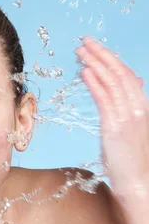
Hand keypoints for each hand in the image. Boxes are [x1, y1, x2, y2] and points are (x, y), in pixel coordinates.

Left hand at [76, 37, 148, 198]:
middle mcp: (138, 108)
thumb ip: (131, 107)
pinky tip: (85, 73)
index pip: (127, 75)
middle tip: (86, 41)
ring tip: (81, 52)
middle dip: (102, 54)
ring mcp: (127, 116)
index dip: (111, 60)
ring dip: (95, 63)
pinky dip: (95, 83)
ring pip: (112, 82)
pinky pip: (104, 99)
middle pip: (120, 72)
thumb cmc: (132, 160)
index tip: (97, 49)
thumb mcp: (133, 130)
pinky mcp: (115, 127)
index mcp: (143, 107)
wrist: (138, 182)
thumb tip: (135, 83)